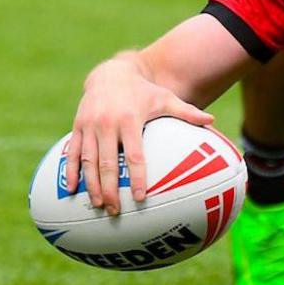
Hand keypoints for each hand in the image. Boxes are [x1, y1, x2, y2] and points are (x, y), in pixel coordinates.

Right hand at [66, 59, 214, 215]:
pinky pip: (72, 152)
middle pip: (108, 163)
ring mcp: (89, 125)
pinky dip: (70, 171)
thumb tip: (212, 120)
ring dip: (91, 185)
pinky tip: (73, 190)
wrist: (111, 73)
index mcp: (129, 119)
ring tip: (98, 205)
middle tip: (115, 211)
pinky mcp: (78, 126)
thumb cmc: (143, 91)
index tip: (140, 197)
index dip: (137, 177)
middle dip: (110, 189)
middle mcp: (107, 123)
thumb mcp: (165, 98)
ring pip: (88, 160)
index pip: (134, 154)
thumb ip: (187, 111)